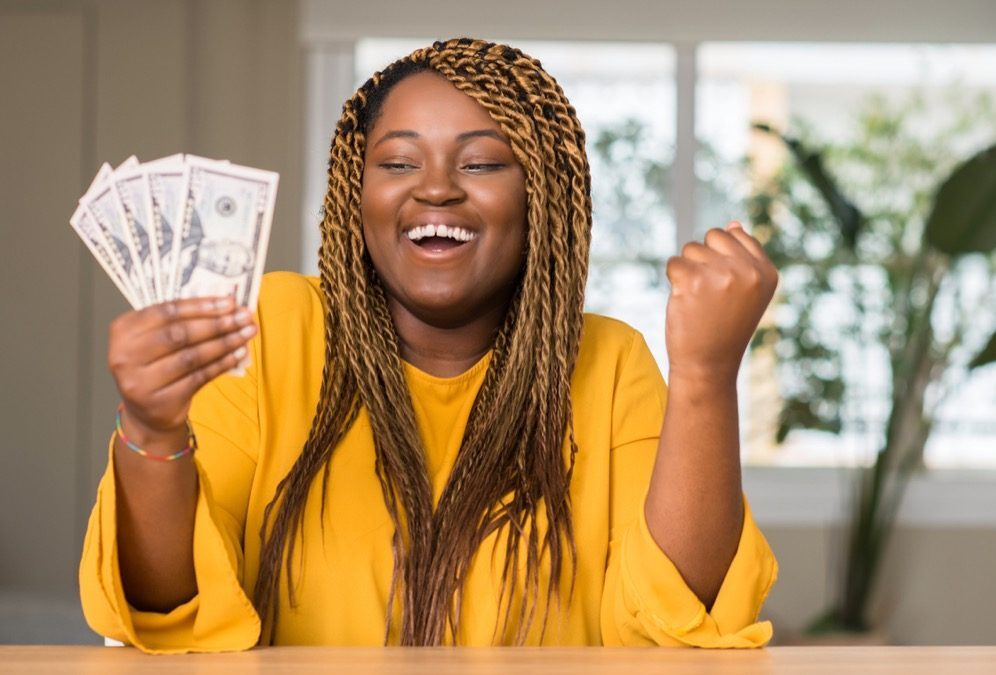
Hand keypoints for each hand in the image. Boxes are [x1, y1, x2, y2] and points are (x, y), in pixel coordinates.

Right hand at [108, 296, 256, 443]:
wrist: (147, 412)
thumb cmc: (155, 366)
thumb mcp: (155, 340)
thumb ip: (181, 321)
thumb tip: (225, 305)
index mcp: (122, 331)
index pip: (165, 312)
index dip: (200, 306)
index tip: (229, 301)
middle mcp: (124, 356)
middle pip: (179, 334)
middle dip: (217, 323)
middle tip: (244, 316)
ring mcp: (140, 382)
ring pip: (192, 356)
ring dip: (225, 342)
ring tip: (247, 332)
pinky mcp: (160, 401)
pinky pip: (199, 377)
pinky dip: (222, 363)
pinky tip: (239, 353)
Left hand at [664, 222, 777, 384]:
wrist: (708, 364)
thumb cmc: (724, 327)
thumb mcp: (746, 292)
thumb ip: (744, 258)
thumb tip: (734, 223)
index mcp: (767, 272)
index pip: (737, 234)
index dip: (721, 256)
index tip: (724, 286)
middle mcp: (748, 271)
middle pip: (713, 235)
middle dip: (704, 257)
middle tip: (708, 292)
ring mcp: (722, 274)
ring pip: (691, 248)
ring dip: (687, 270)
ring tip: (698, 299)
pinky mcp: (693, 280)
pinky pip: (673, 262)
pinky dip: (673, 279)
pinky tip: (684, 300)